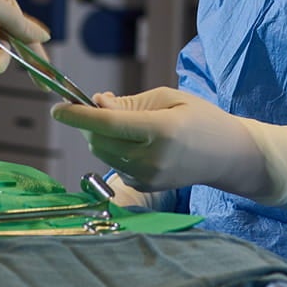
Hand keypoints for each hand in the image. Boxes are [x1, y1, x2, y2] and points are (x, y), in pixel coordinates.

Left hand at [52, 87, 286, 209]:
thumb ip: (128, 103)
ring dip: (100, 136)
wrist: (228, 156)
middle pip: (99, 141)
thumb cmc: (200, 119)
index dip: (78, 116)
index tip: (57, 109)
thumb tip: (95, 104)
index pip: (108, 123)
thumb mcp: (167, 98)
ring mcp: (149, 178)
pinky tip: (136, 143)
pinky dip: (114, 150)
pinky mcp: (146, 187)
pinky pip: (115, 165)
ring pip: (103, 155)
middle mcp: (153, 159)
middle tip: (100, 104)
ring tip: (124, 122)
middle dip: (89, 123)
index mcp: (162, 131)